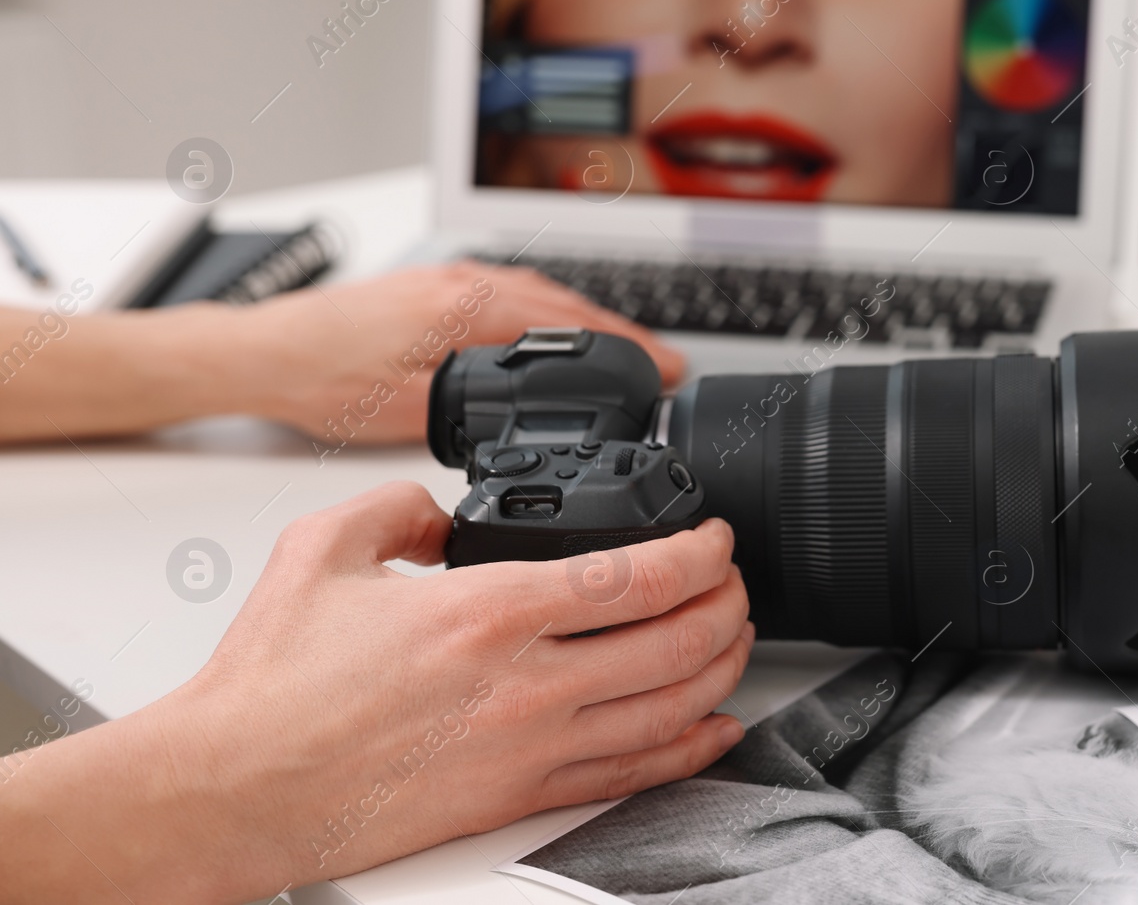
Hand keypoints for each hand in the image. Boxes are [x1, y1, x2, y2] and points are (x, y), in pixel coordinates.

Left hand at [0, 261, 682, 444]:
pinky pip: (513, 293)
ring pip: (540, 294)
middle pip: (566, 302)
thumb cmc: (319, 377)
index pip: (571, 322)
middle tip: (665, 363)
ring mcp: (449, 279)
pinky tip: (553, 332)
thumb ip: (472, 409)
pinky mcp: (433, 287)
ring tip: (624, 348)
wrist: (263, 352)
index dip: (628, 347)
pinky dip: (550, 313)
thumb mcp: (408, 410)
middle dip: (621, 332)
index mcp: (467, 307)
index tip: (669, 369)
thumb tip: (524, 419)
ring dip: (588, 319)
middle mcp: (464, 282)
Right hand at [0, 484, 751, 903]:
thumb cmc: (272, 683)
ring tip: (737, 640)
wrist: (234, 785)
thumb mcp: (327, 547)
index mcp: (489, 609)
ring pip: (670, 710)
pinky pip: (633, 775)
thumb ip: (400, 506)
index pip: (638, 574)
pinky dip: (689, 749)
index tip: (716, 538)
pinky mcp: (517, 797)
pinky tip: (712, 729)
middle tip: (737, 583)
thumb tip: (444, 510)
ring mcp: (529, 747)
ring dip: (722, 670)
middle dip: (729, 605)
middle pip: (676, 642)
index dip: (701, 551)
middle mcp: (525, 682)